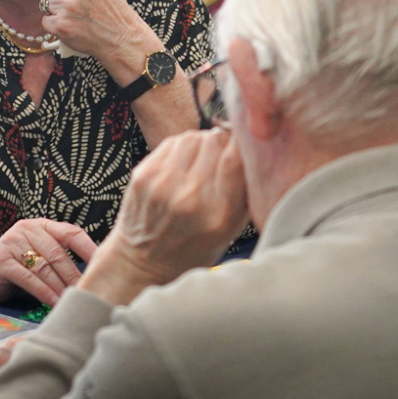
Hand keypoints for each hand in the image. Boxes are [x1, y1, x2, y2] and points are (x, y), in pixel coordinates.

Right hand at [0, 218, 97, 307]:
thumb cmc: (16, 268)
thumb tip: (96, 273)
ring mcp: (11, 243)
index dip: (89, 249)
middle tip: (88, 293)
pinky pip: (28, 278)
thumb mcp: (38, 256)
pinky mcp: (0, 262)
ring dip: (61, 287)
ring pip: (44, 267)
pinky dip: (43, 292)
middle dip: (75, 276)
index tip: (105, 265)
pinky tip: (54, 303)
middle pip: (58, 253)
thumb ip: (60, 258)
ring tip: (72, 301)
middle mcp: (26, 229)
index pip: (71, 233)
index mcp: (41, 225)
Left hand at [22, 0, 154, 71]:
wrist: (121, 37)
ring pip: (44, 4)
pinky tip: (72, 27)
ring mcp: (66, 5)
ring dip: (55, 11)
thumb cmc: (109, 8)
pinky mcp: (60, 25)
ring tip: (77, 16)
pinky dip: (54, 25)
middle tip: (73, 3)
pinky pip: (45, 21)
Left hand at [85, 129, 248, 304]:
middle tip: (222, 156)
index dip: (243, 144)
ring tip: (202, 161)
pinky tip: (183, 165)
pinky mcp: (143, 176)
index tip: (246, 146)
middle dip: (223, 143)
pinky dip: (182, 148)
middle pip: (215, 141)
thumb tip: (254, 150)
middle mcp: (190, 198)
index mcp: (218, 216)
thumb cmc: (195, 247)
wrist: (146, 261)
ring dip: (202, 143)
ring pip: (193, 137)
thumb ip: (245, 192)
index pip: (236, 157)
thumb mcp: (231, 229)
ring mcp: (163, 186)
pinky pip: (172, 142)